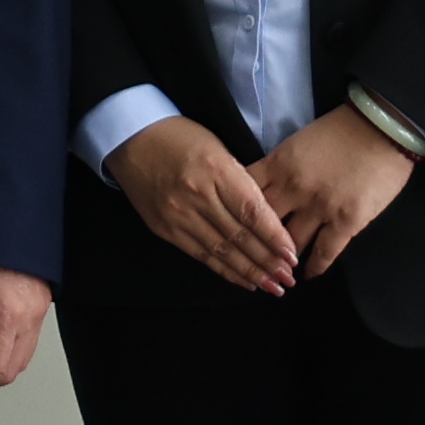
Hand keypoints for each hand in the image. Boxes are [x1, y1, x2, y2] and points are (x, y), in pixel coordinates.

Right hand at [112, 119, 300, 293]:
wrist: (131, 138)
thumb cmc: (181, 137)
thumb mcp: (218, 147)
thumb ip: (241, 181)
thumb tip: (267, 218)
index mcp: (216, 169)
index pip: (251, 212)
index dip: (274, 237)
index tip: (292, 255)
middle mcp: (197, 195)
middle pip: (239, 236)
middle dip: (268, 262)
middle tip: (288, 279)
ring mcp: (178, 214)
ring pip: (221, 251)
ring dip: (249, 272)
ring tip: (273, 287)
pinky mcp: (164, 228)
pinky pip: (200, 255)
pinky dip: (224, 270)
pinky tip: (243, 281)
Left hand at [250, 109, 418, 282]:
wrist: (384, 126)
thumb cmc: (342, 128)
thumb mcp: (298, 142)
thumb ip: (279, 166)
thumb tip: (266, 189)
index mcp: (278, 165)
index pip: (244, 195)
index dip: (235, 214)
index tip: (234, 228)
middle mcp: (293, 189)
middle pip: (262, 225)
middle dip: (255, 244)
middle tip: (252, 259)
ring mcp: (319, 208)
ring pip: (291, 244)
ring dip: (283, 260)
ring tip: (279, 271)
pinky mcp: (346, 222)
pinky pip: (325, 252)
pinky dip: (315, 267)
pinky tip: (309, 275)